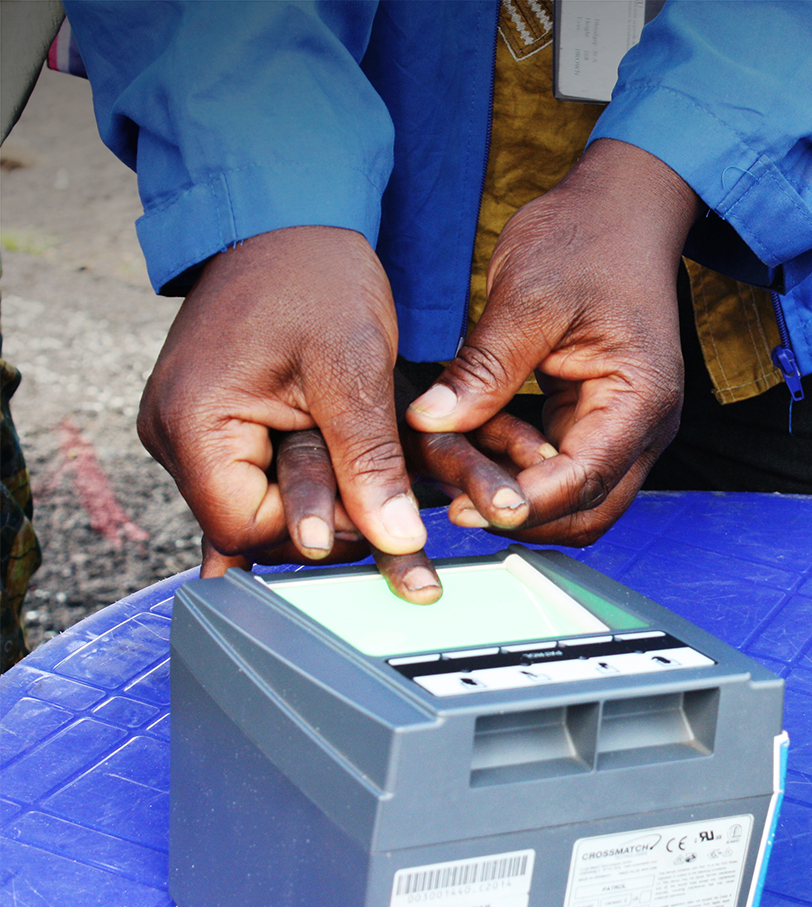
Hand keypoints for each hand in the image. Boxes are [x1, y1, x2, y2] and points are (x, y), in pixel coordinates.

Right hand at [140, 226, 428, 584]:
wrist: (289, 222)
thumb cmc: (315, 277)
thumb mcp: (354, 369)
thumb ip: (371, 461)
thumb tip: (398, 540)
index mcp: (192, 423)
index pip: (246, 528)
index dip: (317, 531)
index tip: (374, 505)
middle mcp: (173, 435)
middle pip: (250, 524)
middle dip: (322, 519)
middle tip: (385, 500)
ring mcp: (189, 431)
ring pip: (259, 502)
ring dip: (320, 500)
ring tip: (374, 483)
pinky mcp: (215, 423)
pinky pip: (257, 475)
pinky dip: (302, 484)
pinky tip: (337, 504)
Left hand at [406, 139, 701, 545]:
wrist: (620, 209)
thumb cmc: (587, 240)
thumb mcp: (527, 296)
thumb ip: (485, 367)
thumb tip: (432, 422)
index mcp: (640, 398)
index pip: (585, 480)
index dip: (524, 505)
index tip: (465, 508)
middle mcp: (644, 425)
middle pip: (589, 511)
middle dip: (523, 517)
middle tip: (454, 506)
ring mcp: (624, 426)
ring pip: (575, 499)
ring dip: (518, 497)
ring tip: (456, 475)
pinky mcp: (597, 418)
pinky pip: (560, 467)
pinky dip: (519, 469)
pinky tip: (473, 448)